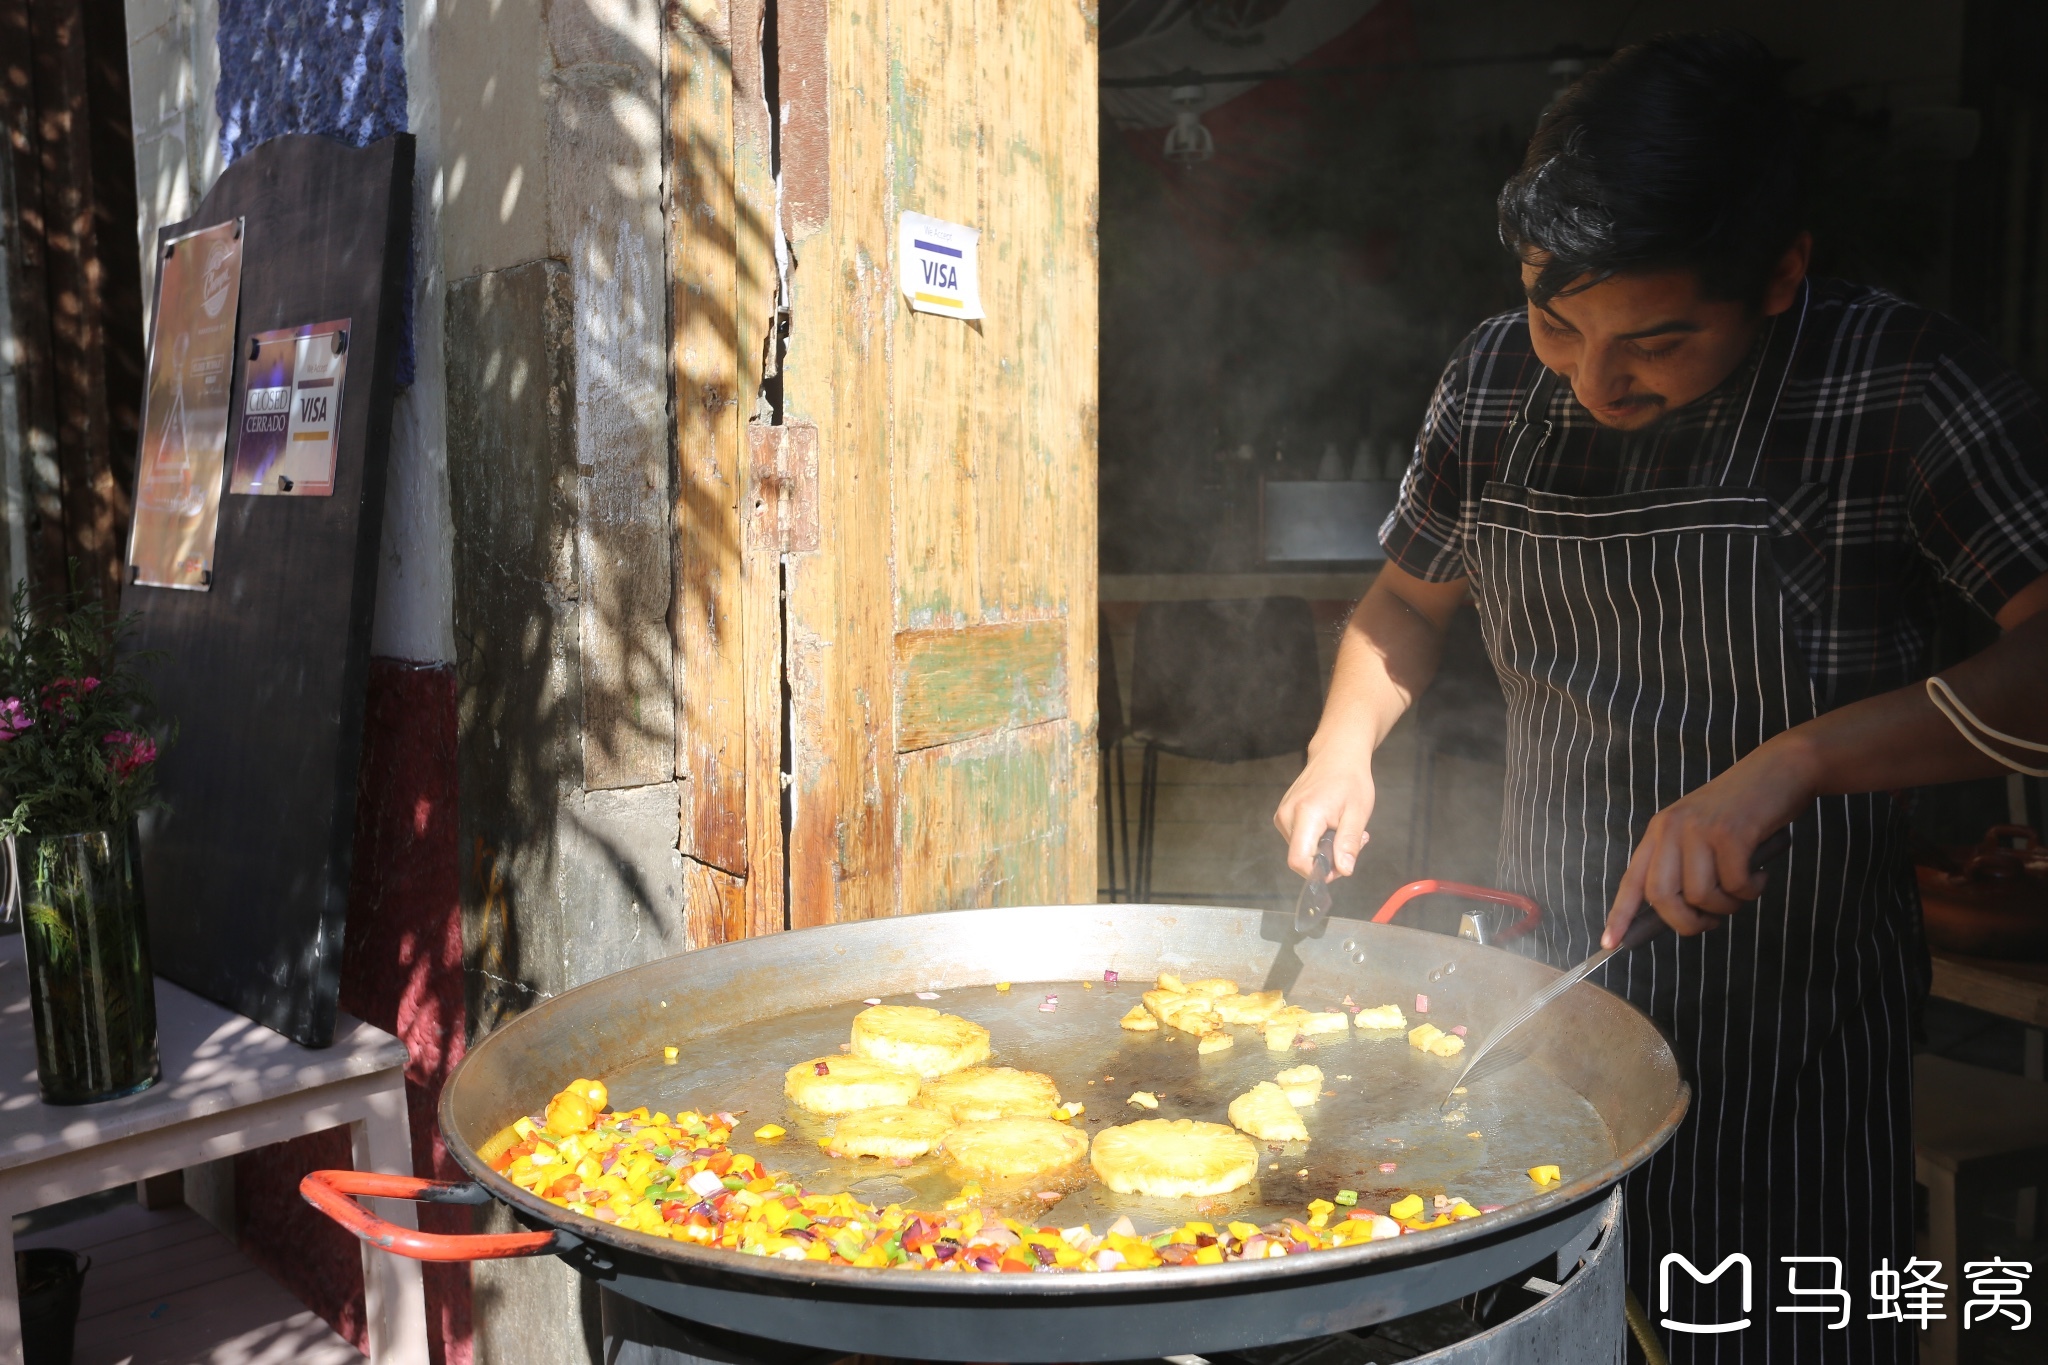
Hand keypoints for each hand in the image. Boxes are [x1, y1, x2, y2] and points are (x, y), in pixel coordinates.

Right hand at [1274, 742, 1374, 878]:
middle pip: (1301, 857)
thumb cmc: (1350, 780)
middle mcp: (1286, 816)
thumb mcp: (1358, 813)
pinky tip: (1331, 824)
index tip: (1340, 867)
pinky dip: (1317, 839)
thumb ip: (1349, 843)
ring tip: (1342, 828)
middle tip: (1353, 841)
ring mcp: (1282, 815)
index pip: (1299, 860)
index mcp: (1305, 815)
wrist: (1336, 754)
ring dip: (1324, 849)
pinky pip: (1298, 839)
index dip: (1318, 873)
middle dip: (1327, 859)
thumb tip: (1344, 871)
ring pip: (1301, 850)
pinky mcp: (1283, 815)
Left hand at [1601, 737, 1817, 948]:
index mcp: (1660, 831)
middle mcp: (1672, 829)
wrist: (1781, 769)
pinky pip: (1735, 884)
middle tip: (1711, 922)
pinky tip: (1760, 875)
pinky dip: (1751, 890)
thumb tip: (1680, 915)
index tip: (1609, 943)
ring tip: (1744, 889)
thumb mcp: (1703, 833)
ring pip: (1702, 896)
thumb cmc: (1745, 810)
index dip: (1620, 914)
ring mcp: (1700, 829)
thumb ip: (1687, 866)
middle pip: (1662, 897)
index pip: (1632, 880)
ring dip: (1728, 906)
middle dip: (1687, 923)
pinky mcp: (1732, 832)